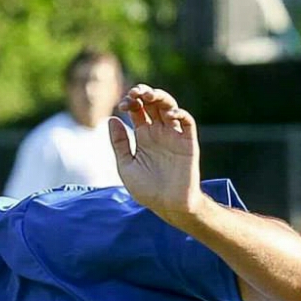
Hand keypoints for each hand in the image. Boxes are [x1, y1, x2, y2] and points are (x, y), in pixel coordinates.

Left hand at [109, 85, 203, 223]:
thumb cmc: (147, 190)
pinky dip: (179, 113)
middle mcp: (159, 133)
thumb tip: (111, 119)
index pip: (138, 109)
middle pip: (153, 104)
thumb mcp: (126, 166)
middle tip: (135, 93)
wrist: (169, 206)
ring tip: (149, 95)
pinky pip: (187, 122)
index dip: (130, 101)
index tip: (122, 105)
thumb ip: (119, 144)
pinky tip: (168, 115)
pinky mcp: (188, 143)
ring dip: (160, 97)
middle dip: (144, 93)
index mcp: (143, 136)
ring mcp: (174, 136)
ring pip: (170, 107)